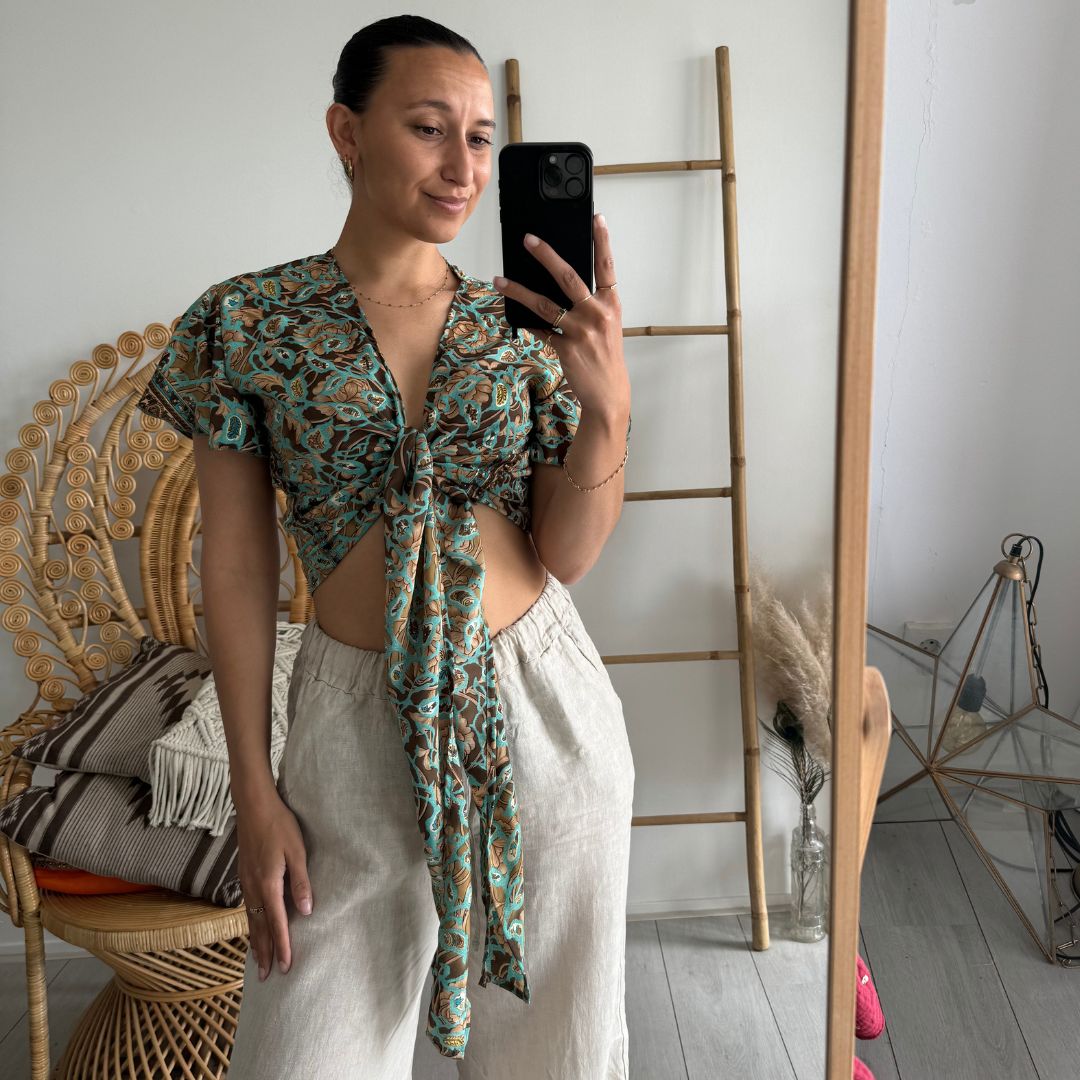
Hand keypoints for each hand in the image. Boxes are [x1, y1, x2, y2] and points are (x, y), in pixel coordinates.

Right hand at [236, 791, 313, 980]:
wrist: (253, 805)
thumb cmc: (280, 825)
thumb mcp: (297, 852)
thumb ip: (301, 882)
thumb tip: (307, 911)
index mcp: (268, 884)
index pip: (277, 923)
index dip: (283, 946)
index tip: (286, 968)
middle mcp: (253, 888)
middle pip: (259, 928)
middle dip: (265, 953)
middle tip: (267, 976)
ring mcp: (246, 881)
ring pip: (250, 919)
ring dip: (255, 941)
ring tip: (258, 960)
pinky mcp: (244, 874)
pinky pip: (246, 907)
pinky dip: (250, 924)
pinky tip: (252, 927)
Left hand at [494, 213, 630, 419]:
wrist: (609, 393)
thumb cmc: (605, 356)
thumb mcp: (606, 325)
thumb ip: (590, 303)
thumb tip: (559, 283)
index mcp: (610, 303)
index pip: (606, 266)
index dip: (602, 241)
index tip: (597, 218)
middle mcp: (597, 313)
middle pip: (568, 276)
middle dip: (545, 255)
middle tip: (527, 239)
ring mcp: (581, 330)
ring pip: (544, 303)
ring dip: (518, 290)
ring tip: (499, 280)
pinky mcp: (566, 348)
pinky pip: (540, 329)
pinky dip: (526, 322)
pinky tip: (514, 316)